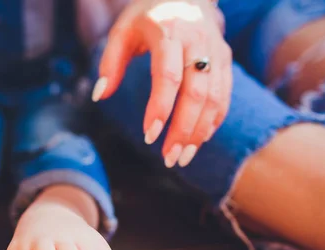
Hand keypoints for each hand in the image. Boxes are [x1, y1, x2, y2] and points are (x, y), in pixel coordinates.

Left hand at [93, 0, 231, 167]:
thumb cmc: (147, 16)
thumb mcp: (122, 30)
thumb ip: (110, 62)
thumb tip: (99, 95)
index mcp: (168, 33)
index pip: (168, 76)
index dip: (160, 108)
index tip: (149, 136)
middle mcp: (197, 42)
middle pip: (196, 92)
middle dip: (183, 130)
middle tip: (169, 159)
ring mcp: (215, 51)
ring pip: (214, 97)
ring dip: (200, 132)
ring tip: (183, 158)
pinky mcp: (226, 60)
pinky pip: (224, 95)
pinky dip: (214, 120)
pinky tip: (199, 140)